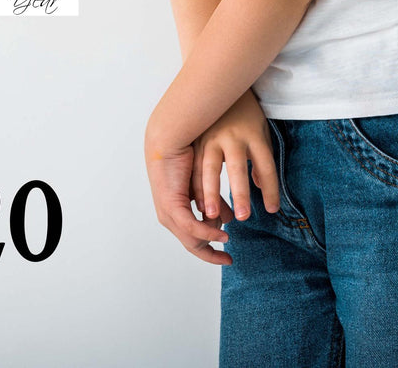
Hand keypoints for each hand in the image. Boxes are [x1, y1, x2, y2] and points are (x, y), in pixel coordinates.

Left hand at [144, 135, 232, 265]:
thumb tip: (229, 218)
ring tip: (228, 236)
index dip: (210, 249)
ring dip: (213, 238)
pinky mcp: (171, 206)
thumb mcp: (206, 184)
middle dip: (211, 254)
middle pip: (193, 245)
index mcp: (177, 211)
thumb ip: (215, 202)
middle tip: (229, 259)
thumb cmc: (187, 155)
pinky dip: (208, 233)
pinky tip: (223, 234)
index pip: (193, 239)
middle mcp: (170, 216)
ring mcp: (168, 214)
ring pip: (193, 239)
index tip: (228, 256)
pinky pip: (192, 228)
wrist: (170, 137)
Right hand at [192, 89, 280, 224]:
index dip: (270, 189)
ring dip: (210, 193)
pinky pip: (195, 165)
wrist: (222, 82)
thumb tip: (259, 186)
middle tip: (243, 217)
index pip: (266, 166)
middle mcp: (232, 137)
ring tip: (211, 214)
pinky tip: (197, 201)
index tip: (273, 209)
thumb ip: (261, 159)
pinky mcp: (197, 140)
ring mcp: (212, 137)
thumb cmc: (246, 112)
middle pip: (237, 167)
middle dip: (239, 194)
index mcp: (253, 134)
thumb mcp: (261, 131)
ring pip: (210, 168)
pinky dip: (195, 184)